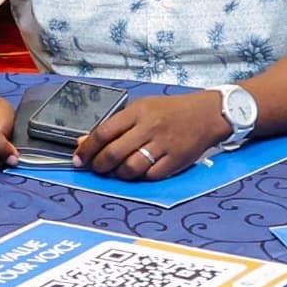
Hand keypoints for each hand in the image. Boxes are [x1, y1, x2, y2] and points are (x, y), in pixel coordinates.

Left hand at [70, 91, 227, 180]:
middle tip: (96, 168)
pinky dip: (140, 177)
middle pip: (114, 153)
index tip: (79, 158)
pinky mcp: (175, 160)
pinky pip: (150, 176)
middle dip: (99, 165)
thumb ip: (115, 125)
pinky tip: (138, 172)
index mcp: (138, 111)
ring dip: (118, 174)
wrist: (207, 114)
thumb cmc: (171, 111)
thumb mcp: (142, 108)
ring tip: (117, 171)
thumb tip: (85, 141)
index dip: (87, 149)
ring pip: (130, 168)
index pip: (104, 132)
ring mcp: (163, 145)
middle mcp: (149, 127)